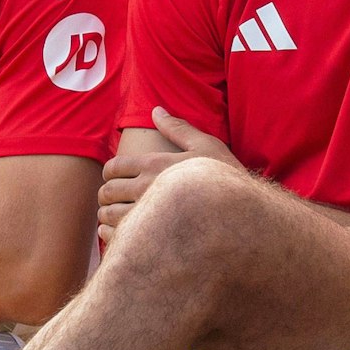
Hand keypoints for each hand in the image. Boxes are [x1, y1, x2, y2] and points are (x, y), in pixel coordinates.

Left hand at [98, 109, 242, 241]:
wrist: (243, 215)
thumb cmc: (226, 178)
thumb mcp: (206, 145)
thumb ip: (178, 128)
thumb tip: (156, 110)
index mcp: (156, 165)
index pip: (114, 166)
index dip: (109, 172)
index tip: (116, 178)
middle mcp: (147, 189)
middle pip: (107, 191)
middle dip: (106, 193)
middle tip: (114, 196)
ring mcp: (149, 216)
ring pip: (109, 215)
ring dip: (106, 214)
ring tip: (115, 215)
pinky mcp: (152, 240)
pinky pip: (118, 238)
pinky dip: (111, 234)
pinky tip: (121, 232)